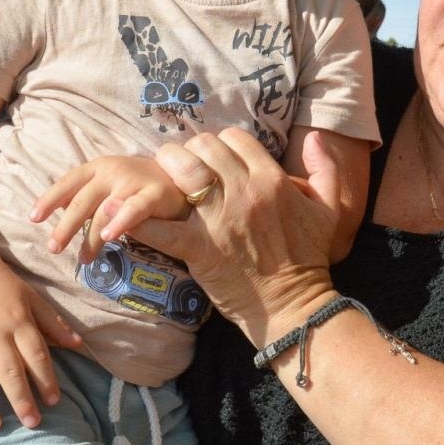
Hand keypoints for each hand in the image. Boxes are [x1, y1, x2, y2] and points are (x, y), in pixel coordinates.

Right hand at [0, 249, 78, 430]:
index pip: (36, 355)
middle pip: (8, 371)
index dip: (46, 380)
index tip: (53, 402)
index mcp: (18, 320)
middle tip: (32, 424)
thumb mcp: (32, 297)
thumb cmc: (1, 283)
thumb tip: (79, 344)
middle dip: (21, 400)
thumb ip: (53, 322)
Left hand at [30, 155, 191, 262]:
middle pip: (81, 200)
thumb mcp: (109, 186)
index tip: (33, 218)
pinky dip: (120, 222)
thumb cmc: (139, 185)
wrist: (182, 177)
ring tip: (84, 258)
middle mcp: (112, 170)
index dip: (49, 199)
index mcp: (97, 167)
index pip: (68, 182)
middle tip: (53, 248)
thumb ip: (86, 197)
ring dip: (91, 236)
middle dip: (65, 227)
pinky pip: (134, 210)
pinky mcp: (154, 193)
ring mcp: (133, 180)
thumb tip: (57, 211)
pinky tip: (109, 237)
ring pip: (104, 210)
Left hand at [131, 128, 337, 347]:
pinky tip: (114, 215)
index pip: (234, 139)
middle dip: (189, 152)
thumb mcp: (329, 211)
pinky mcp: (198, 248)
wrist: (294, 306)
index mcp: (272, 180)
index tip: (213, 159)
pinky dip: (133, 220)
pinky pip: (159, 227)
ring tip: (157, 179)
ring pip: (182, 171)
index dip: (220, 144)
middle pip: (204, 148)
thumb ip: (326, 170)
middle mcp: (245, 192)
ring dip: (165, 169)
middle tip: (182, 168)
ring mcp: (220, 220)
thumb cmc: (309, 259)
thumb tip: (313, 138)